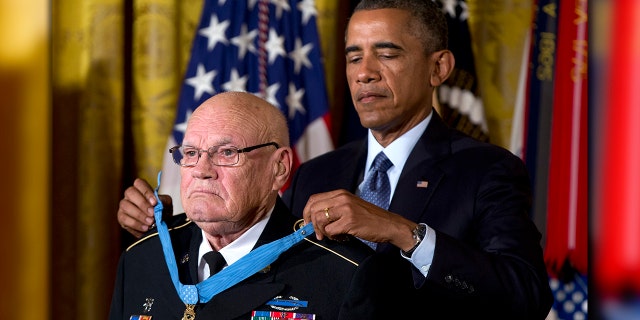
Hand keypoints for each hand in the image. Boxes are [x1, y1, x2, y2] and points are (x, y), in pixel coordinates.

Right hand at [117, 178, 172, 237]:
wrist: (158, 226)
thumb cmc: (161, 212)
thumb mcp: (166, 204)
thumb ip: (163, 201)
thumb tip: (158, 203)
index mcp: (141, 189)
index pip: (139, 183)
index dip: (146, 192)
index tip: (155, 202)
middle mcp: (130, 195)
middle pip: (130, 192)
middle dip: (142, 203)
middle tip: (152, 213)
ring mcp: (124, 205)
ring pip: (126, 206)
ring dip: (139, 215)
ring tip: (150, 222)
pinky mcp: (121, 217)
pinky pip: (125, 219)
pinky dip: (136, 224)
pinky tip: (145, 228)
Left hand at [302, 189, 416, 250]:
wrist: (389, 224)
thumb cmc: (370, 218)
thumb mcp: (351, 206)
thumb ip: (334, 208)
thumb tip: (313, 219)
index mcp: (340, 193)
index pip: (313, 199)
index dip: (306, 213)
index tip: (308, 224)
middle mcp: (341, 198)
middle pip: (313, 209)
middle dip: (311, 224)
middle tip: (319, 234)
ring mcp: (346, 209)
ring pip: (319, 220)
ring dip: (322, 232)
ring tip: (333, 236)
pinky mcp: (349, 221)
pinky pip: (330, 230)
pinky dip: (333, 237)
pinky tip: (342, 238)